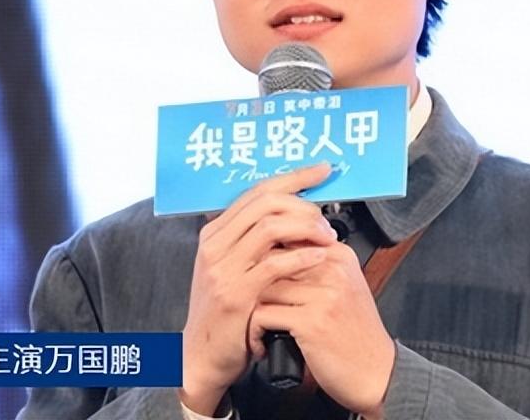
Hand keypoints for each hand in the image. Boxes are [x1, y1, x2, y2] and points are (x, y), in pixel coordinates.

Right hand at [179, 163, 338, 414]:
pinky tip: (319, 257)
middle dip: (304, 204)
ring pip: (271, 226)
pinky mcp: (236, 294)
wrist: (201, 358)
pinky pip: (275, 264)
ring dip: (307, 227)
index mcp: (215, 233)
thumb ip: (254, 242)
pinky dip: (302, 256)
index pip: (257, 191)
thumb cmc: (226, 313)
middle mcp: (214, 245)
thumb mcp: (232, 269)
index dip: (294, 177)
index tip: (323, 171)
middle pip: (266, 202)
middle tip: (326, 218)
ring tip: (327, 238)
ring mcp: (223, 269)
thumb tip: (295, 215)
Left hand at [249, 241, 396, 416]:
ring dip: (250, 310)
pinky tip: (262, 344)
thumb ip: (316, 267)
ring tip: (256, 328)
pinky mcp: (311, 321)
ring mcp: (324, 294)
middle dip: (253, 284)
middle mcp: (333, 270)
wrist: (377, 373)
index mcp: (340, 256)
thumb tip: (274, 252)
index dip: (265, 258)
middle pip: (271, 259)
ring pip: (262, 286)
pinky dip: (254, 332)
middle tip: (250, 305)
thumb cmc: (357, 335)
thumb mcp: (344, 289)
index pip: (289, 236)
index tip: (258, 278)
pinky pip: (262, 315)